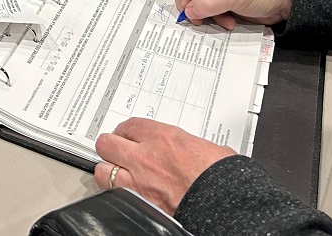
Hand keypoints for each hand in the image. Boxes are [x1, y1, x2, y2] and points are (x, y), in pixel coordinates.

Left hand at [93, 118, 233, 213]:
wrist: (228, 205)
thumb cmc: (224, 177)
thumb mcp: (207, 148)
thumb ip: (186, 145)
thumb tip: (187, 149)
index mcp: (164, 137)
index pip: (129, 125)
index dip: (126, 131)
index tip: (127, 136)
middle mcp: (146, 157)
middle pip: (107, 143)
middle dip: (111, 147)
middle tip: (117, 151)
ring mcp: (139, 182)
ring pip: (103, 170)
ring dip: (108, 171)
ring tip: (116, 173)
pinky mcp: (139, 203)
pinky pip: (114, 194)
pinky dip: (116, 193)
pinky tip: (123, 193)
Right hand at [171, 0, 291, 28]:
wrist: (286, 2)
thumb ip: (209, 3)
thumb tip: (190, 11)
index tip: (190, 4)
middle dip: (192, 4)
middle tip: (197, 17)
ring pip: (194, 2)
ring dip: (205, 14)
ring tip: (221, 20)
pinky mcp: (220, 1)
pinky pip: (205, 11)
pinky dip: (214, 19)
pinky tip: (227, 21)